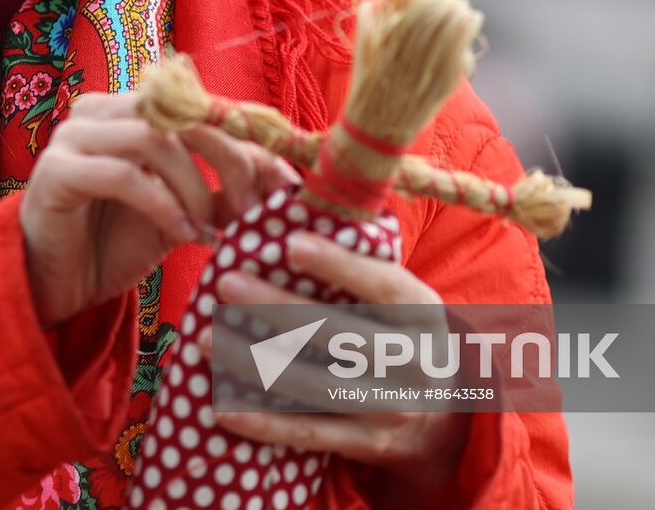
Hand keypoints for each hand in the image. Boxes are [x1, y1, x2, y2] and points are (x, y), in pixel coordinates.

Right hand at [20, 92, 301, 328]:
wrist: (55, 285)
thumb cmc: (116, 242)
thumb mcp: (185, 212)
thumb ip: (227, 190)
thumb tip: (288, 179)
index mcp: (132, 108)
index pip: (203, 106)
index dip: (248, 141)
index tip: (284, 186)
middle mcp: (101, 110)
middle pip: (183, 115)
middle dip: (228, 163)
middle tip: (250, 212)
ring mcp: (72, 136)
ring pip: (155, 140)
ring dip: (195, 187)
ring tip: (210, 229)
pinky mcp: (55, 171)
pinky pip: (123, 175)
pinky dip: (163, 204)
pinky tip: (182, 234)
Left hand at [200, 231, 470, 497]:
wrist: (449, 423)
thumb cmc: (406, 340)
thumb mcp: (406, 302)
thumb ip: (366, 264)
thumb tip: (303, 207)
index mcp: (424, 315)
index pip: (384, 286)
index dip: (340, 265)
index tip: (290, 243)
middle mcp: (413, 362)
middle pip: (339, 334)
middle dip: (276, 307)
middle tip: (225, 283)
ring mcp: (390, 408)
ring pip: (315, 385)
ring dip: (255, 363)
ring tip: (205, 339)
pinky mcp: (366, 445)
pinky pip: (309, 433)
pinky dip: (264, 424)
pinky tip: (223, 408)